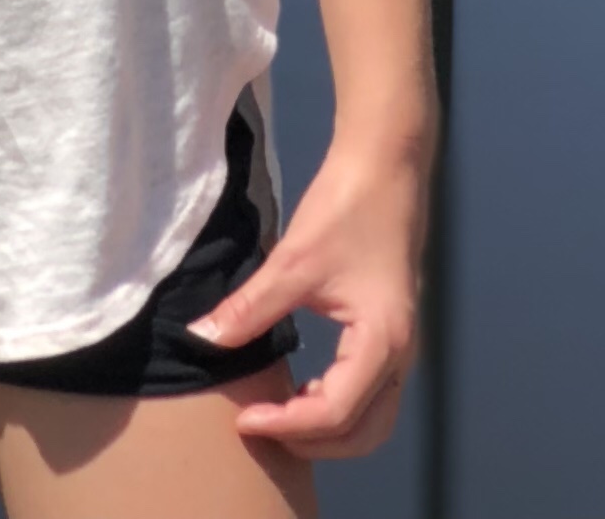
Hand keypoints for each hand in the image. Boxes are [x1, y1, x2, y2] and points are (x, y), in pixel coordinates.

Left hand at [187, 134, 426, 462]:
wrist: (386, 163)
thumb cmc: (345, 208)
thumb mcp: (292, 260)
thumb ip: (249, 307)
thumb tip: (202, 339)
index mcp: (382, 342)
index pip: (336, 413)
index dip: (288, 424)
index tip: (245, 419)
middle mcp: (401, 356)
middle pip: (364, 432)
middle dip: (313, 442)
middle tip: (261, 427)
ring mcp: (401, 346)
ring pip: (373, 419)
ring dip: (329, 431)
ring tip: (280, 415)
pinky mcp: (392, 332)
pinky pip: (371, 394)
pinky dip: (340, 407)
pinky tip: (304, 389)